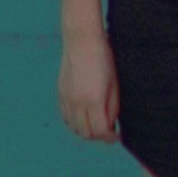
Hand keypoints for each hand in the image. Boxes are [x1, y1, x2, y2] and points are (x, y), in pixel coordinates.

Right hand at [57, 29, 120, 144]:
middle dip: (98, 136)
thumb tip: (110, 125)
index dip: (110, 137)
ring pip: (74, 128)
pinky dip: (74, 123)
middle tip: (108, 131)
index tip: (116, 136)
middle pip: (86, 133)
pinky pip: (66, 117)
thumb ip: (112, 108)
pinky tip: (84, 117)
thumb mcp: (114, 84)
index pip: (100, 131)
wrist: (82, 38)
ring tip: (96, 123)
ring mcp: (66, 98)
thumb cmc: (103, 58)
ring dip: (86, 131)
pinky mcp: (60, 93)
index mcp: (93, 100)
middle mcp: (77, 102)